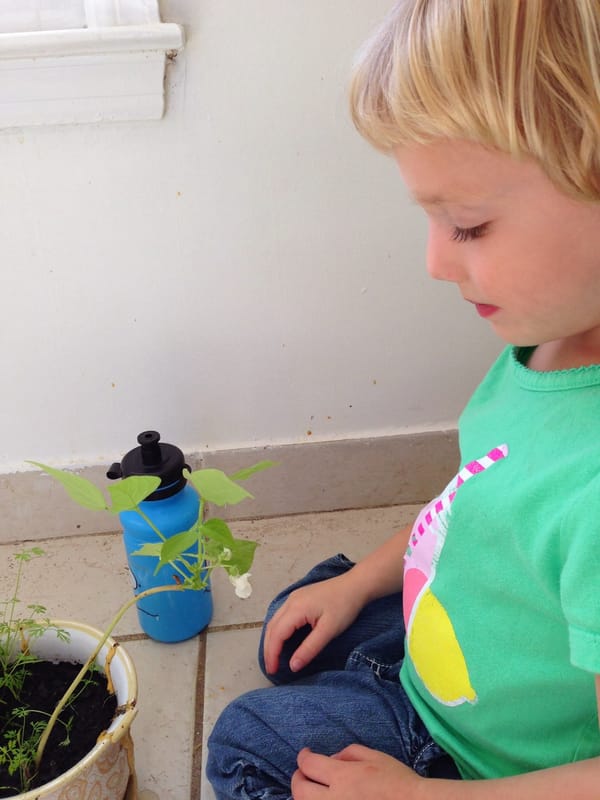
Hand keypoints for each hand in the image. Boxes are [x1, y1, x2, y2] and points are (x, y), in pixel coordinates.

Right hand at [262, 571, 365, 673]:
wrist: (356, 585)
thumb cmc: (344, 606)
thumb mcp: (329, 630)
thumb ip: (309, 648)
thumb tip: (293, 666)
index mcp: (296, 608)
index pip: (277, 634)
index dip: (272, 654)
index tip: (273, 671)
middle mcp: (291, 601)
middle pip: (272, 627)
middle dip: (269, 649)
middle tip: (271, 668)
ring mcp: (294, 597)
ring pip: (275, 620)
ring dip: (272, 639)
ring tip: (274, 657)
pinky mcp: (299, 597)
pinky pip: (282, 616)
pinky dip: (278, 630)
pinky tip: (282, 639)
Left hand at [291, 745, 423, 799]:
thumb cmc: (397, 781)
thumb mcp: (375, 756)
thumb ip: (348, 753)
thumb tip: (332, 759)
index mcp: (343, 777)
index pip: (309, 765)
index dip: (303, 756)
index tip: (306, 753)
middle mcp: (335, 799)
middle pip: (300, 790)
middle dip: (298, 778)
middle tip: (304, 773)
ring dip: (306, 796)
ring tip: (314, 789)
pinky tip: (327, 799)